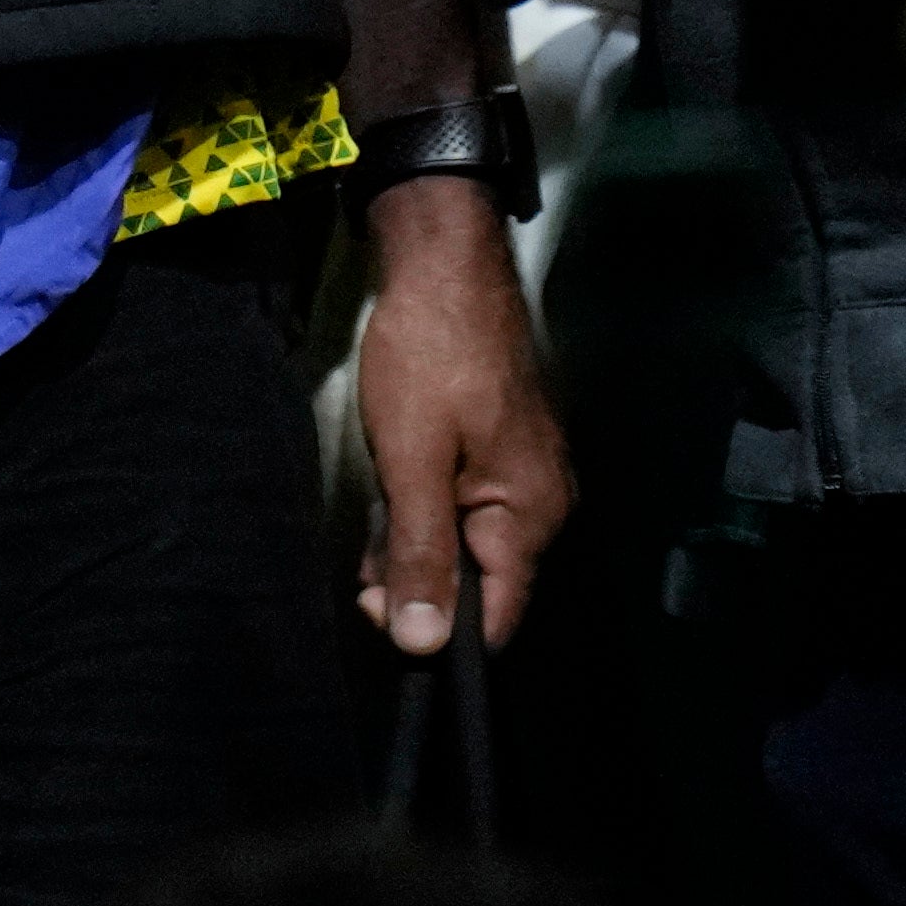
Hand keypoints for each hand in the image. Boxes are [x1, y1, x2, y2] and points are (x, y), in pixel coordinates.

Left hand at [351, 179, 568, 655]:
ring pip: (470, 542)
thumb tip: (423, 644)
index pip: (496, 617)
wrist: (443, 262)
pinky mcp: (504, 447)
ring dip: (419, 546)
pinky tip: (393, 497)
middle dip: (421, 585)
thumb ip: (420, 553)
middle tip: (362, 572)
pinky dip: (430, 511)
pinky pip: (469, 505)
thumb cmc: (430, 355)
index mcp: (532, 514)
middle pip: (483, 582)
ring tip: (371, 533)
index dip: (438, 631)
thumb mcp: (413, 460)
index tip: (379, 614)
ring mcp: (526, 471)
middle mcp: (543, 501)